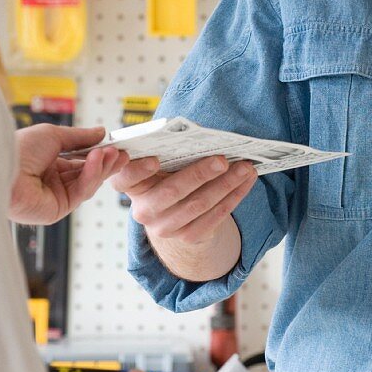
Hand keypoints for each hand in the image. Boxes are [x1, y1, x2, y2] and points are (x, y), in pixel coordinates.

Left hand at [9, 125, 128, 224]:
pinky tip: (95, 160)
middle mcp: (52, 182)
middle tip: (122, 153)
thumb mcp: (54, 135)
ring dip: (101, 167)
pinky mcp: (56, 210)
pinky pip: (80, 192)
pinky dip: (90, 175)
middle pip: (87, 174)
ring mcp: (55, 197)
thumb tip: (101, 131)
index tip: (115, 147)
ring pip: (87, 184)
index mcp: (48, 164)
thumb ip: (80, 137)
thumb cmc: (18, 148)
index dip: (99, 155)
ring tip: (111, 153)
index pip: (80, 161)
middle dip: (105, 163)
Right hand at [112, 154, 256, 247]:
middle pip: (172, 192)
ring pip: (199, 204)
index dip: (138, 170)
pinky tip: (246, 181)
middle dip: (200, 174)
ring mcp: (165, 227)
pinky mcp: (189, 236)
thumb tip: (200, 135)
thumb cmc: (169, 174)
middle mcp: (144, 210)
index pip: (125, 178)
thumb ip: (171, 149)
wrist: (176, 212)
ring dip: (226, 184)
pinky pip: (215, 216)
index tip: (155, 159)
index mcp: (131, 185)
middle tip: (222, 159)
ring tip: (245, 167)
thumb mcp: (163, 162)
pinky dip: (234, 196)